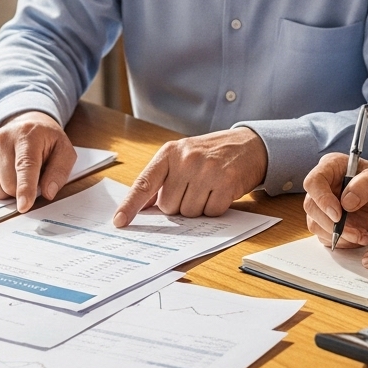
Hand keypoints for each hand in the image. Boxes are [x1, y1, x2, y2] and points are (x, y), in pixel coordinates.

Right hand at [0, 110, 76, 212]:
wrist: (27, 125)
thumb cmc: (47, 142)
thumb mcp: (64, 152)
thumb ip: (59, 172)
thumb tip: (48, 192)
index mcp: (28, 136)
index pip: (25, 166)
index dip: (25, 188)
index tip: (24, 206)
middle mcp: (4, 138)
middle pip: (8, 183)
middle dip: (21, 191)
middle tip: (31, 177)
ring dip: (9, 190)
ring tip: (18, 174)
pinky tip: (5, 172)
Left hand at [112, 127, 267, 225]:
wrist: (248, 145)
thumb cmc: (210, 154)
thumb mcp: (182, 157)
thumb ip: (161, 179)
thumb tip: (142, 208)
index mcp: (169, 153)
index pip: (144, 183)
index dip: (130, 205)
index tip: (119, 222)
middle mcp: (186, 160)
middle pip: (168, 206)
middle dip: (179, 205)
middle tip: (193, 188)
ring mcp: (206, 171)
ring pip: (188, 213)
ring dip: (198, 208)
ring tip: (207, 188)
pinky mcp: (225, 183)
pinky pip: (210, 212)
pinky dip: (215, 208)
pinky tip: (220, 192)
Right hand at [302, 154, 367, 248]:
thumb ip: (365, 185)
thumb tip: (346, 202)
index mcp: (330, 167)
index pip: (314, 182)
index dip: (322, 199)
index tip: (338, 215)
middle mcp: (321, 185)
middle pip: (311, 206)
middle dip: (332, 224)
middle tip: (356, 232)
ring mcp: (321, 205)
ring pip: (315, 224)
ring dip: (339, 235)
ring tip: (362, 235)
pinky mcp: (325, 222)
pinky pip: (324, 236)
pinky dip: (342, 241)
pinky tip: (359, 237)